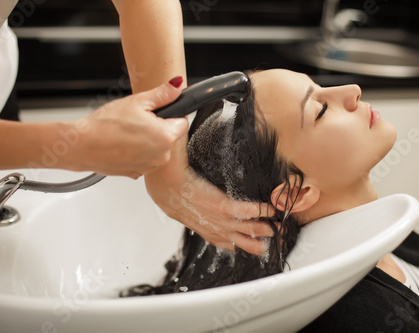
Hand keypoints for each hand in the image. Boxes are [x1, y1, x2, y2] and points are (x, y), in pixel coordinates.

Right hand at [63, 78, 187, 177]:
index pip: (182, 123)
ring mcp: (149, 167)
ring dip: (147, 141)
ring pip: (156, 149)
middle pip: (169, 137)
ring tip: (127, 133)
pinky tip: (122, 145)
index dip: (171, 114)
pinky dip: (137, 153)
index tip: (157, 113)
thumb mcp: (137, 102)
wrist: (81, 145)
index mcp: (165, 137)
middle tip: (137, 121)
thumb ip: (162, 94)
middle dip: (157, 128)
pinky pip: (144, 159)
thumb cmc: (106, 125)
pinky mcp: (136, 173)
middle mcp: (161, 156)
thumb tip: (177, 86)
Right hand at [145, 138, 275, 254]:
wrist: (146, 175)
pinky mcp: (188, 220)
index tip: (268, 210)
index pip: (228, 205)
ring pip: (220, 233)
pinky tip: (233, 246)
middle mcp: (195, 209)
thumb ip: (180, 132)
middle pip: (228, 224)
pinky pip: (207, 234)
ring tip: (260, 248)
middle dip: (252, 231)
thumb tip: (184, 121)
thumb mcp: (172, 141)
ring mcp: (192, 217)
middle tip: (272, 233)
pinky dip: (222, 242)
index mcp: (196, 192)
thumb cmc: (160, 161)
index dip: (250, 211)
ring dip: (242, 242)